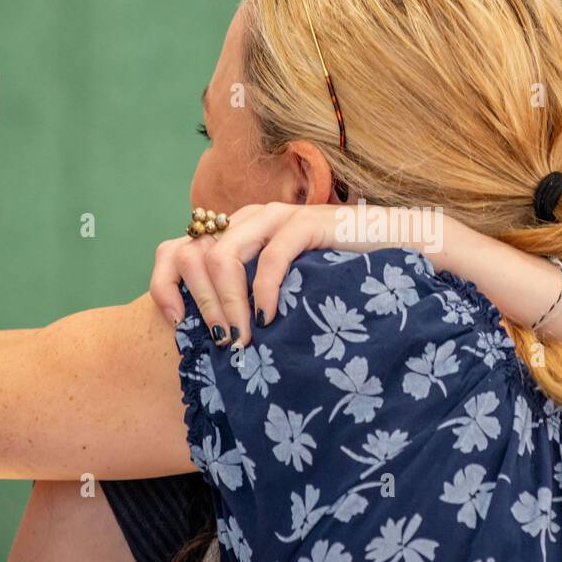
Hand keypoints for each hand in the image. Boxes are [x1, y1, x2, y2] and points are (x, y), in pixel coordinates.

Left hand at [150, 202, 351, 348]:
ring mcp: (277, 216)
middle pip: (198, 257)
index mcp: (236, 233)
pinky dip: (264, 290)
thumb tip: (216, 342)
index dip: (164, 286)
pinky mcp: (307, 222)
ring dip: (228, 303)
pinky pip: (272, 256)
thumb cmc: (339, 274)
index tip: (176, 326)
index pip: (178, 250)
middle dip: (204, 306)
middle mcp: (250, 219)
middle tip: (224, 344)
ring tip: (242, 338)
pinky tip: (270, 318)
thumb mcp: (283, 288)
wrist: (397, 244)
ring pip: (226, 256)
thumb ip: (249, 299)